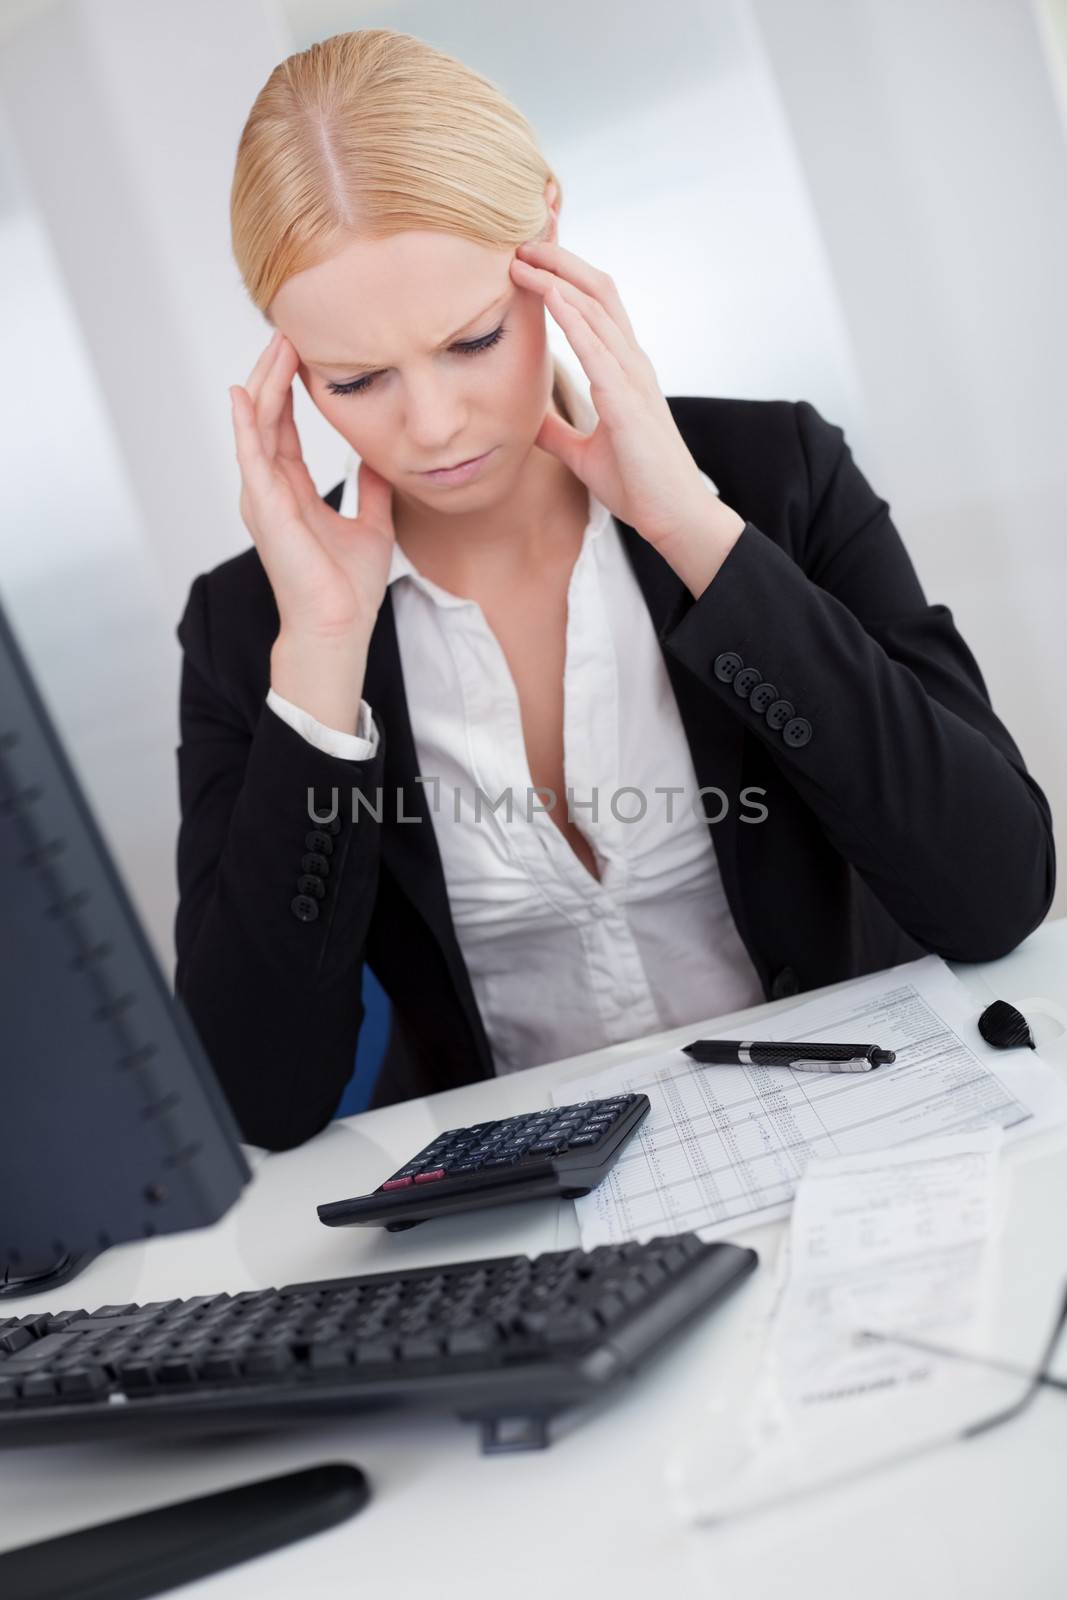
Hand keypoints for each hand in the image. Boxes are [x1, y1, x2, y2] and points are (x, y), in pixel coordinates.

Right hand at [229, 331, 395, 642]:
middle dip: (274, 373)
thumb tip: (381, 460)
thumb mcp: (372, 524)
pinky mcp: (265, 510)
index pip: (285, 427)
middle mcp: (269, 490)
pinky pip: (250, 457)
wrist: (340, 626)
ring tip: (274, 345)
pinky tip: (244, 393)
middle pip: (266, 417)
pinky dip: (246, 424)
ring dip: (263, 385)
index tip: (304, 351)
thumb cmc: (348, 587)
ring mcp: (262, 498)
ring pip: (256, 427)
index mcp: (291, 490)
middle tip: (287, 330)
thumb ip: (371, 490)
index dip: (291, 388)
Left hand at [509, 240, 739, 552]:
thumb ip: (558, 431)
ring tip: (523, 258)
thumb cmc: (638, 485)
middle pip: (598, 290)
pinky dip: (572, 318)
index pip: (595, 306)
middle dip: (560, 261)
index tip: (528, 260)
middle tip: (520, 243)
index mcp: (623, 370)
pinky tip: (549, 296)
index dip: (564, 276)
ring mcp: (632, 379)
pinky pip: (598, 349)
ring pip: (596, 310)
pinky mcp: (628, 403)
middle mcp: (631, 363)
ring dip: (558, 280)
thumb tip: (528, 419)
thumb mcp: (583, 453)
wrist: (672, 518)